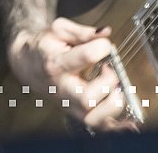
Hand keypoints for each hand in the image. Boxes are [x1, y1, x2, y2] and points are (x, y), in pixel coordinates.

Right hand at [8, 18, 134, 130]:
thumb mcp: (59, 29)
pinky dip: (115, 127)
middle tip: (110, 69)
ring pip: (92, 118)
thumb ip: (84, 32)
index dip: (101, 47)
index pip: (84, 57)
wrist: (26, 63)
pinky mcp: (75, 112)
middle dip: (107, 82)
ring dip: (112, 104)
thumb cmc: (45, 46)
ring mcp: (68, 104)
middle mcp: (62, 88)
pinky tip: (130, 125)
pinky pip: (96, 126)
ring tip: (117, 89)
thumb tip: (106, 32)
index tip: (105, 43)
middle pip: (87, 98)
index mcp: (56, 63)